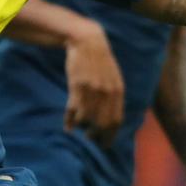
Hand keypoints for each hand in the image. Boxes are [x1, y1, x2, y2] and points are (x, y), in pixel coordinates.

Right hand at [63, 22, 123, 145]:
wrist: (87, 41)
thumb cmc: (100, 60)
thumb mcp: (113, 77)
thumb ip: (113, 96)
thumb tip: (112, 118)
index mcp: (118, 91)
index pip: (116, 120)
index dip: (110, 135)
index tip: (105, 144)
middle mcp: (106, 92)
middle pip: (102, 123)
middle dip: (96, 135)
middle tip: (91, 139)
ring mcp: (91, 89)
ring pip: (87, 119)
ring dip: (82, 128)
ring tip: (80, 129)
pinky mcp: (77, 86)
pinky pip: (73, 110)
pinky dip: (70, 121)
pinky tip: (68, 126)